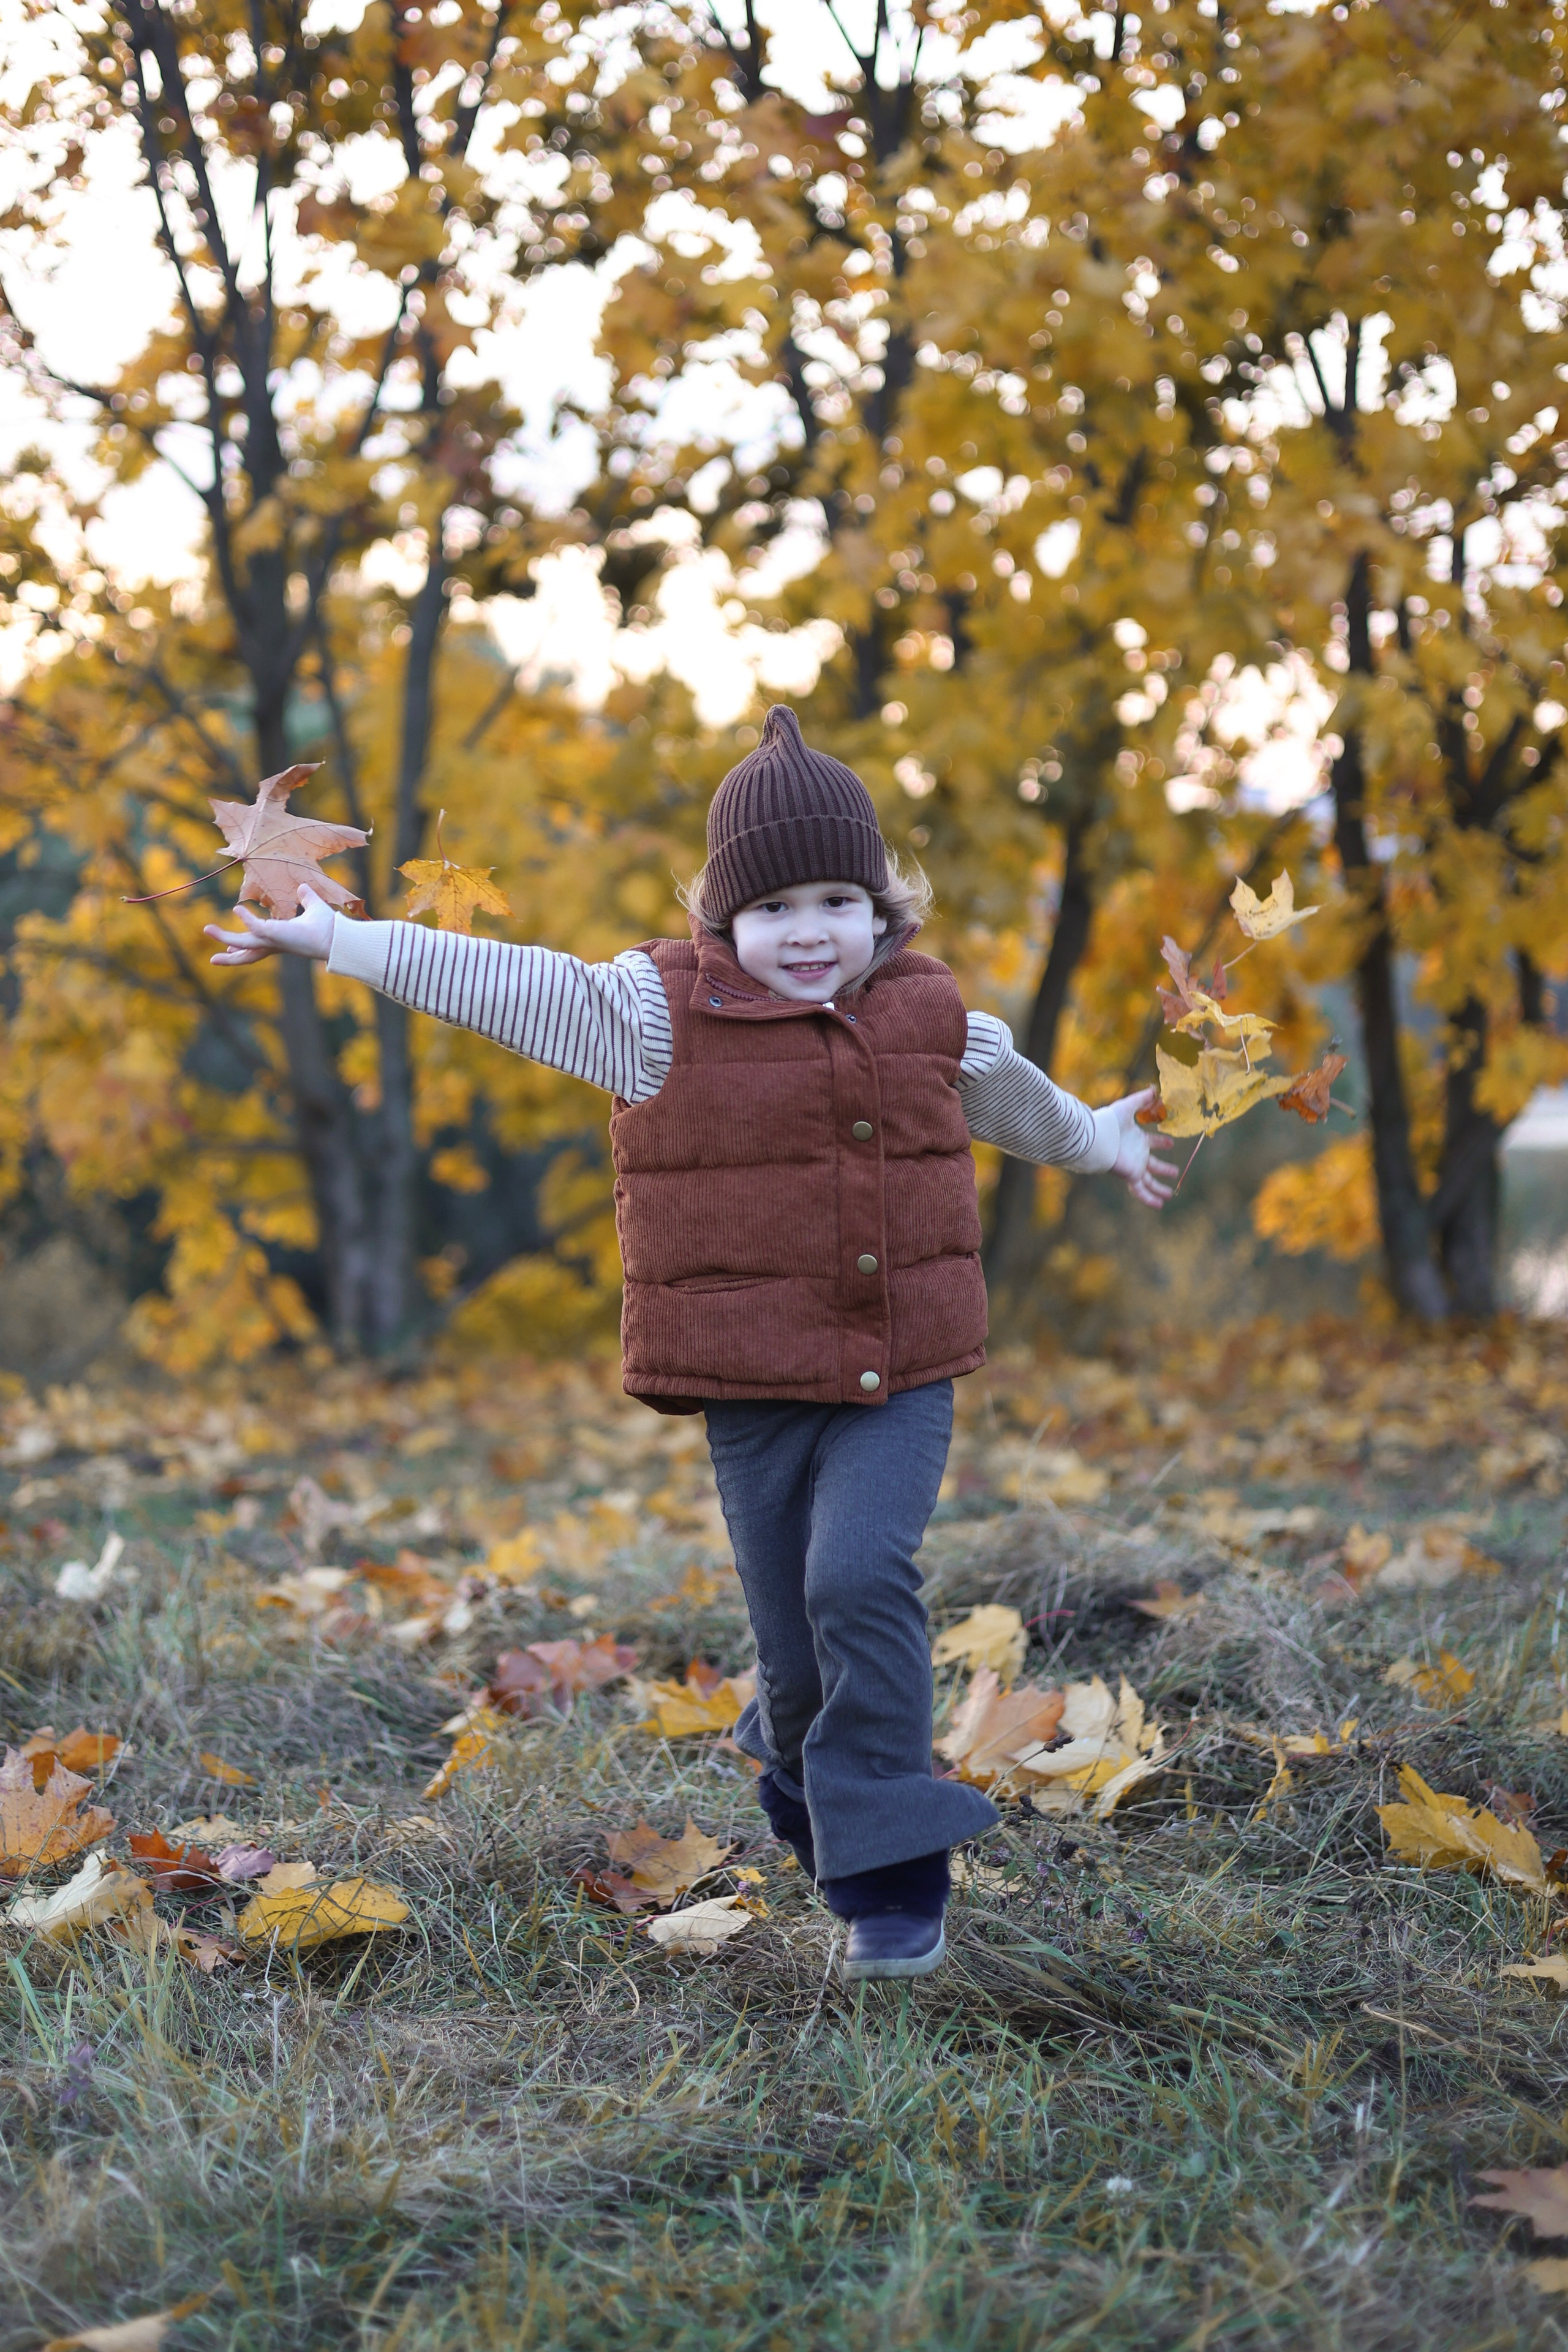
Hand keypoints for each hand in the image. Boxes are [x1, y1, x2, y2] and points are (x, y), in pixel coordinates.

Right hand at [205, 884, 335, 966]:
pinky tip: (237, 908)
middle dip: (229, 955)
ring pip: (243, 943)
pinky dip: (246, 918)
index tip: (230, 947)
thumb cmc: (328, 926)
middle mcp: (274, 943)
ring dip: (224, 936)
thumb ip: (306, 898)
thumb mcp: (313, 907)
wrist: (336, 935)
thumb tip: (303, 888)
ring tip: (207, 930)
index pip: (257, 945)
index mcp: (280, 939)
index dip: (243, 947)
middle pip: (246, 952)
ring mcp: (272, 940)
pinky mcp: (274, 935)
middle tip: (211, 959)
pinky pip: (255, 926)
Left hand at [1106, 1088, 1178, 1208]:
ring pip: (1149, 1181)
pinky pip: (1141, 1191)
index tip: (1171, 1143)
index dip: (1161, 1142)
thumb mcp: (1128, 1107)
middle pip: (1152, 1165)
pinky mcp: (1131, 1176)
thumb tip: (1154, 1089)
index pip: (1151, 1142)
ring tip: (1169, 1194)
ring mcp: (1134, 1166)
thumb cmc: (1109, 1122)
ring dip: (1159, 1188)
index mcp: (1136, 1139)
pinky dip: (1149, 1199)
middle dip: (1163, 1168)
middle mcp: (1136, 1154)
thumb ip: (1141, 1099)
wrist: (1096, 1138)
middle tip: (1175, 1171)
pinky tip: (1159, 1205)